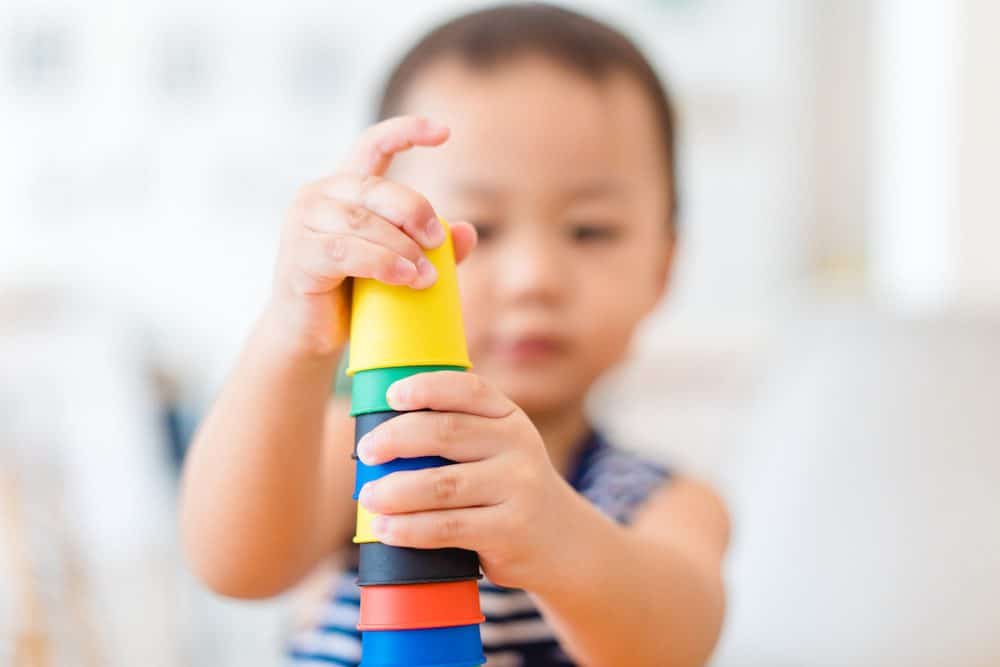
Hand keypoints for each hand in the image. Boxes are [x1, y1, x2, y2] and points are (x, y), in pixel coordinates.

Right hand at [266, 116, 476, 357]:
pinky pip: (347, 252)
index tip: (444, 132)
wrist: (309, 335)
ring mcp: (303, 224)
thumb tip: (468, 231)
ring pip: (363, 221)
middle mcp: (319, 195)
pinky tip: (405, 278)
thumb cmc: (353, 294)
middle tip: (437, 242)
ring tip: (426, 276)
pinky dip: (382, 263)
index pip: (372, 144)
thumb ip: (432, 247)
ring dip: (402, 247)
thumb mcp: (398, 264)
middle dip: (414, 211)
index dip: (406, 131)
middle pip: (375, 187)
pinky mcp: (299, 256)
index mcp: (344, 188)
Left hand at [356, 371, 579, 590]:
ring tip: (368, 497)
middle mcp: (518, 445)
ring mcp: (518, 487)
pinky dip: (409, 528)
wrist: (564, 544)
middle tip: (366, 452)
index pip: (468, 389)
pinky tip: (386, 530)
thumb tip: (378, 435)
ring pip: (442, 484)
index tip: (391, 396)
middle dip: (396, 439)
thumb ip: (458, 436)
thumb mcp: (498, 451)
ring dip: (395, 490)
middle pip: (446, 432)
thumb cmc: (507, 491)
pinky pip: (448, 527)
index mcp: (509, 417)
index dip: (426, 388)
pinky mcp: (510, 530)